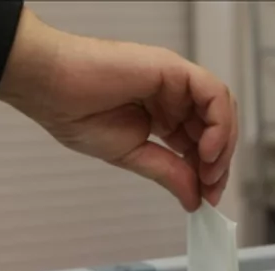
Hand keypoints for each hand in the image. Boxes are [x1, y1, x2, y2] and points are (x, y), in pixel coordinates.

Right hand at [0, 7, 237, 211]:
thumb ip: (168, 174)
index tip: (207, 198)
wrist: (51, 89)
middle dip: (219, 163)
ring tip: (208, 172)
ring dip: (223, 145)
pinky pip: (213, 94)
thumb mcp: (132, 156)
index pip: (201, 143)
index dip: (208, 171)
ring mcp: (175, 81)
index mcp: (162, 115)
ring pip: (221, 110)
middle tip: (211, 190)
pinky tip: (207, 150)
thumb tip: (195, 199)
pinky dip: (219, 123)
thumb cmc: (77, 113)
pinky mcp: (174, 68)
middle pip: (216, 128)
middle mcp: (173, 96)